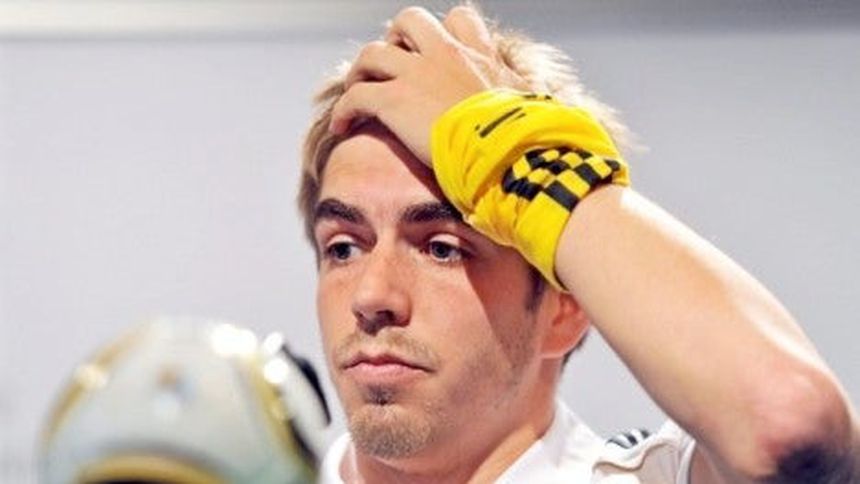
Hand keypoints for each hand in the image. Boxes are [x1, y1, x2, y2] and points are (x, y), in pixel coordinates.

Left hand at [330, 5, 527, 165]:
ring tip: (358, 94)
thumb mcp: (533, 112)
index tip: (435, 56)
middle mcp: (447, 56)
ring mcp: (418, 73)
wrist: (505, 155)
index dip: (443, 33)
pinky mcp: (394, 99)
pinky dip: (345, 110)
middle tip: (390, 69)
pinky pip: (356, 94)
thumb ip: (526, 104)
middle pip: (410, 21)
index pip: (460, 20)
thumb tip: (549, 116)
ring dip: (361, 72)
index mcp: (480, 57)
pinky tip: (343, 128)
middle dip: (394, 40)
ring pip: (373, 52)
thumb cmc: (524, 142)